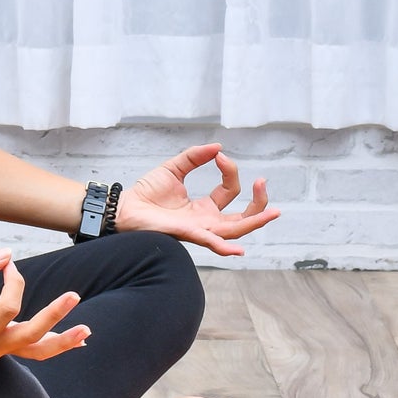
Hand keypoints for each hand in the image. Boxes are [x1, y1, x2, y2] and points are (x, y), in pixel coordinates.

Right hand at [0, 250, 89, 360]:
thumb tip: (8, 254)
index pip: (7, 308)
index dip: (13, 281)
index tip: (8, 263)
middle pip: (30, 337)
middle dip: (54, 316)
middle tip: (74, 296)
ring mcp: (0, 350)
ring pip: (37, 351)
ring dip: (63, 341)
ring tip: (86, 331)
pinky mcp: (6, 346)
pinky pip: (36, 349)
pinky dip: (57, 343)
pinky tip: (80, 340)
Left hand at [116, 143, 278, 256]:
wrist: (124, 208)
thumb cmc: (146, 194)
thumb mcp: (174, 168)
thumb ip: (194, 157)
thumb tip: (217, 147)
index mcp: (204, 207)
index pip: (229, 191)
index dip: (230, 171)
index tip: (218, 155)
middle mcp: (206, 221)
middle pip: (242, 217)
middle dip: (258, 202)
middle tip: (262, 181)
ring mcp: (200, 229)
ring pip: (235, 230)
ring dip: (255, 221)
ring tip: (273, 211)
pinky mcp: (188, 233)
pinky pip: (210, 243)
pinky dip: (225, 247)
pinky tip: (239, 250)